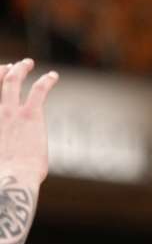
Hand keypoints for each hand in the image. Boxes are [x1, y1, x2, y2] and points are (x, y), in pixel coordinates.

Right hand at [0, 59, 58, 185]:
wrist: (11, 180)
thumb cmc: (4, 176)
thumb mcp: (2, 155)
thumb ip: (6, 148)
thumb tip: (10, 153)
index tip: (0, 77)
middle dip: (3, 72)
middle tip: (12, 66)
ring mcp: (10, 113)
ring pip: (12, 81)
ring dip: (20, 69)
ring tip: (28, 62)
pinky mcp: (30, 115)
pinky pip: (38, 90)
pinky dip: (46, 81)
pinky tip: (54, 76)